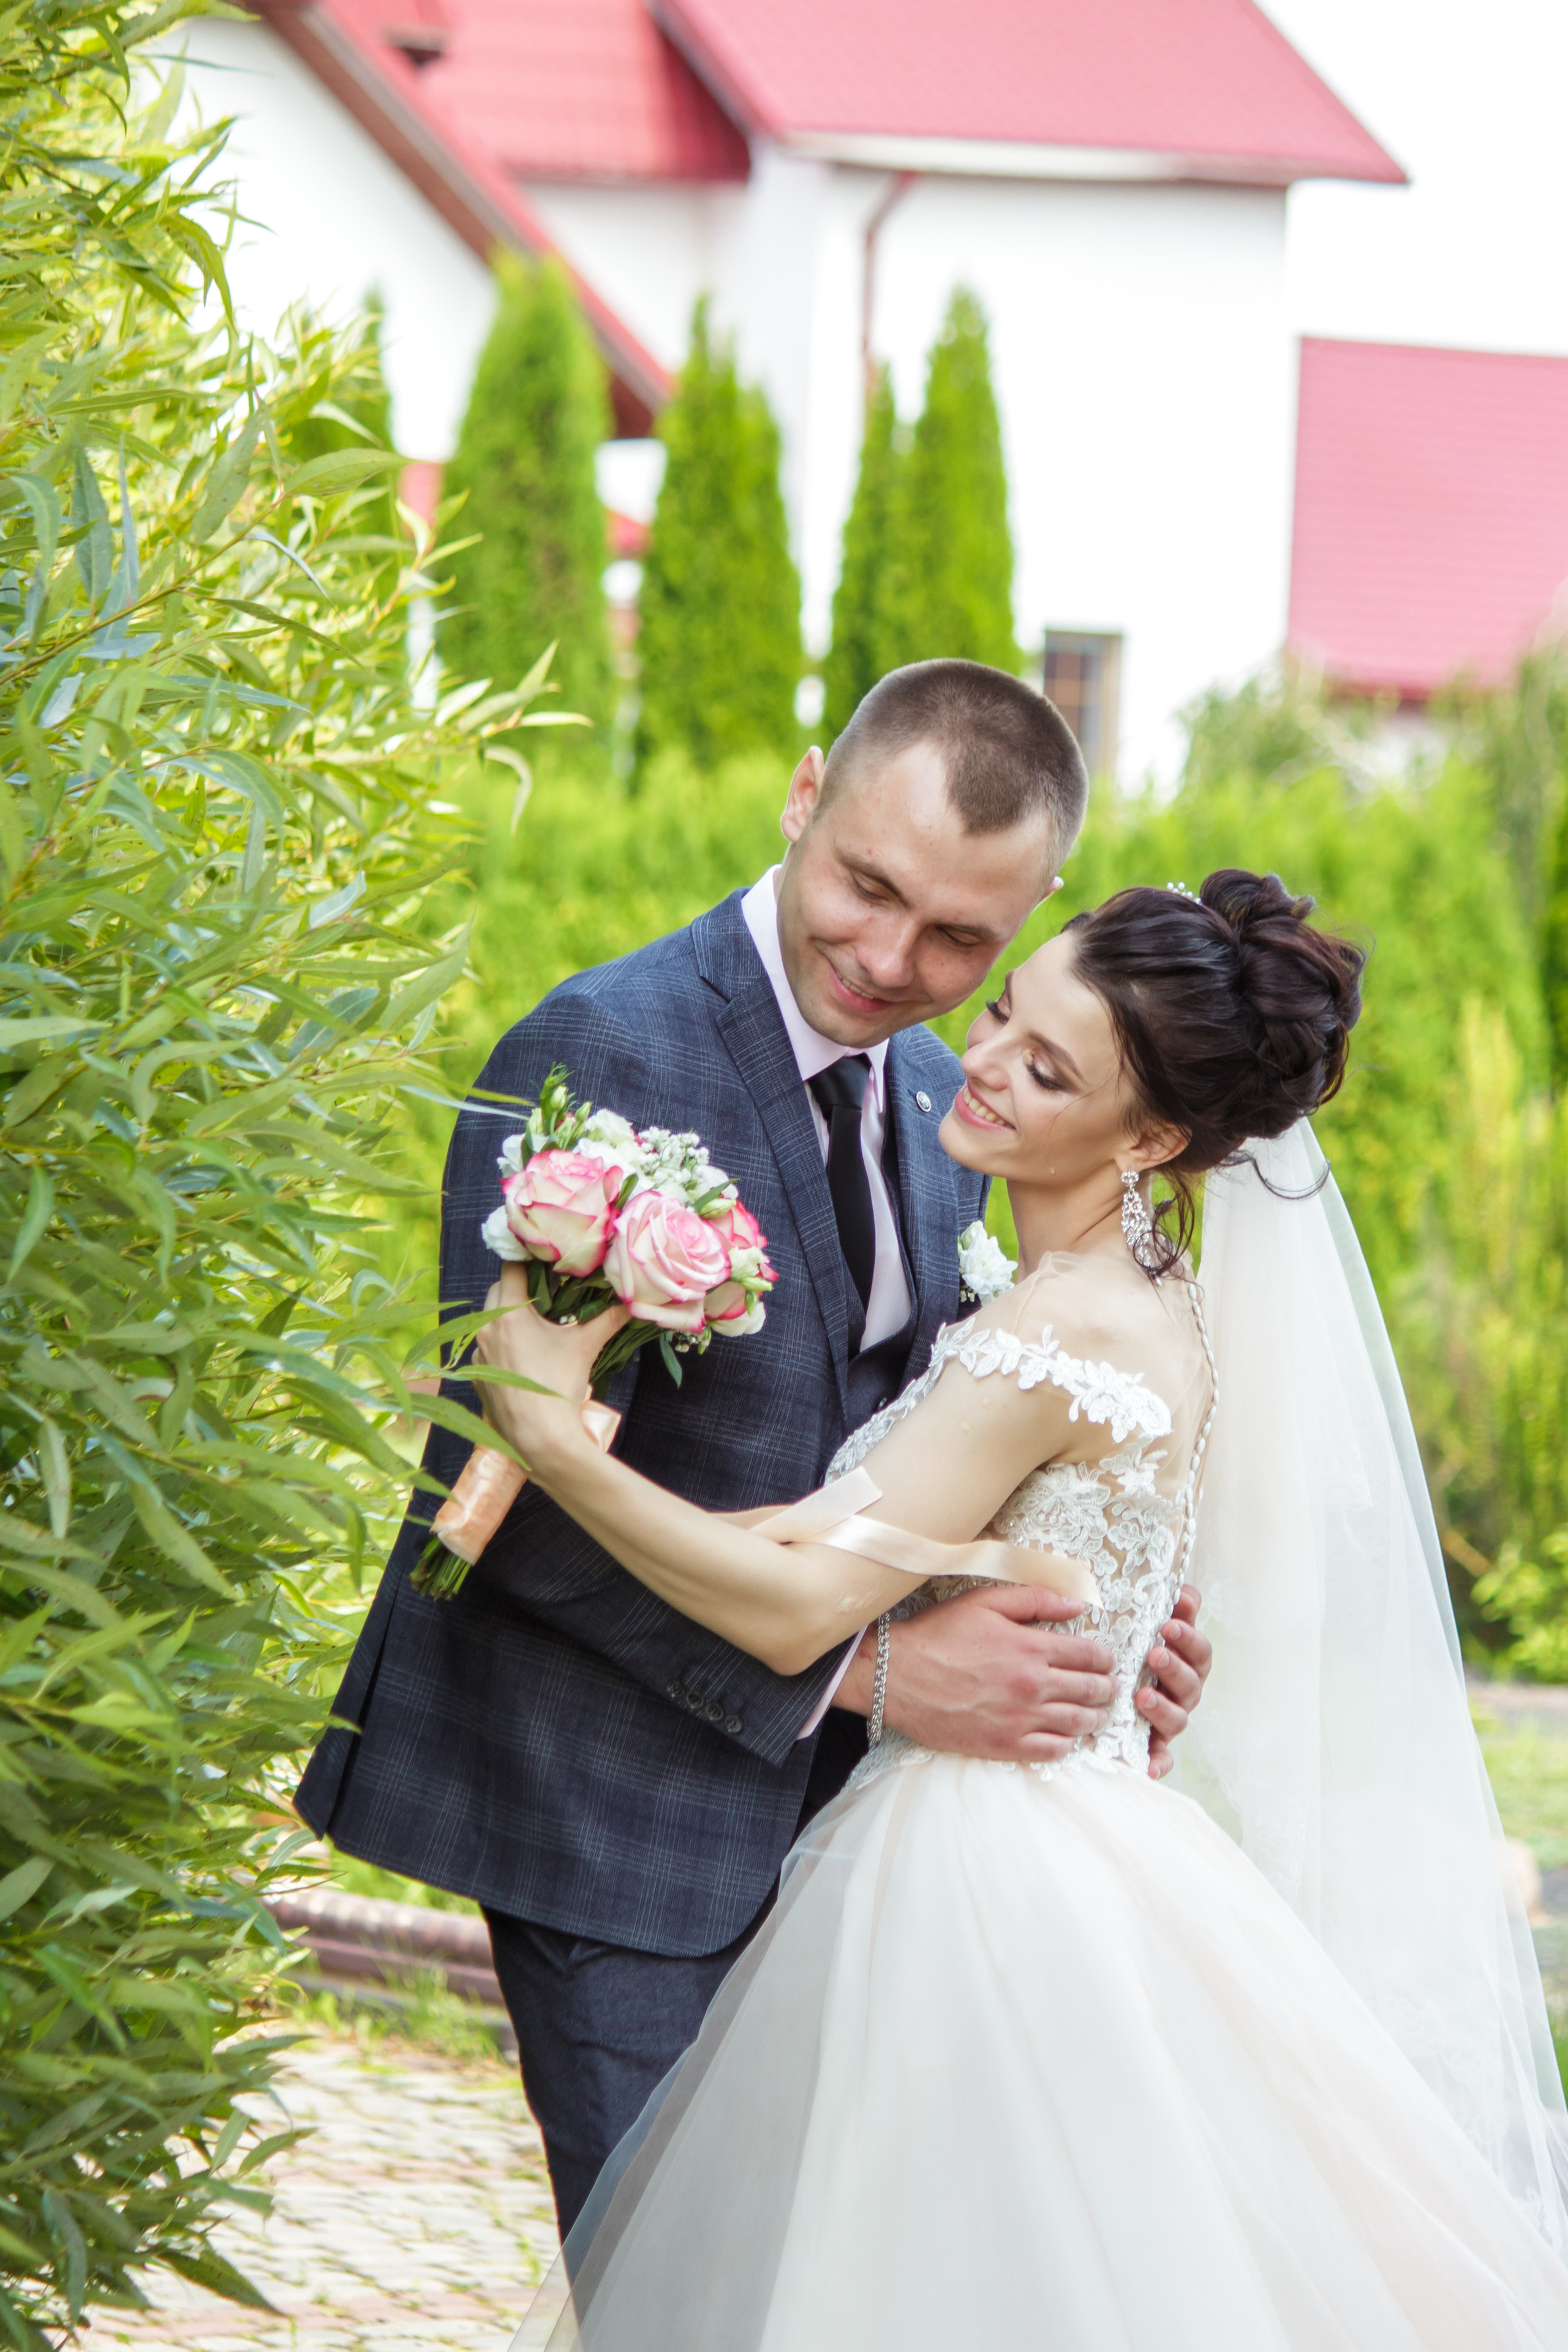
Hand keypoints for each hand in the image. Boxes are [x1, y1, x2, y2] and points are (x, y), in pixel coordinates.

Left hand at [473, 1266, 628, 1455]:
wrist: (539, 1437)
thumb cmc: (560, 1386)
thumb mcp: (585, 1346)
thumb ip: (608, 1319)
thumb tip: (633, 1301)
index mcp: (508, 1313)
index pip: (510, 1267)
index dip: (527, 1259)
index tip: (543, 1260)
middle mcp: (485, 1329)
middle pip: (498, 1291)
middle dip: (519, 1288)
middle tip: (545, 1291)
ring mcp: (478, 1354)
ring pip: (489, 1321)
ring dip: (508, 1317)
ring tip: (535, 1325)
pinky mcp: (476, 1377)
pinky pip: (486, 1349)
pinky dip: (501, 1345)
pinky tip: (523, 1357)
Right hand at [835, 1584, 1116, 1763]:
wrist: (896, 1676)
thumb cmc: (938, 1635)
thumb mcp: (985, 1602)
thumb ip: (1034, 1599)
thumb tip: (1076, 1605)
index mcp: (1031, 1648)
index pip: (1088, 1655)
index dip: (1104, 1657)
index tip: (1107, 1659)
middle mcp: (1032, 1686)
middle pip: (1089, 1690)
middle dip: (1106, 1688)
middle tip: (1110, 1688)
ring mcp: (1019, 1719)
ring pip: (1077, 1723)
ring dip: (1095, 1718)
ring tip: (1097, 1714)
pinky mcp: (1003, 1745)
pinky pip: (1051, 1751)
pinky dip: (1067, 1744)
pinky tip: (1067, 1737)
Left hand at [1138, 1584, 1211, 1780]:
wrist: (1114, 1684)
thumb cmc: (1137, 1646)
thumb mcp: (1150, 1623)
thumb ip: (1170, 1607)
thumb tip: (1184, 1591)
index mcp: (1187, 1661)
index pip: (1199, 1649)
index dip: (1189, 1636)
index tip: (1170, 1621)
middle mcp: (1184, 1691)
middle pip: (1191, 1683)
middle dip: (1174, 1668)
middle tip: (1154, 1653)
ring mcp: (1171, 1718)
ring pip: (1178, 1718)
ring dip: (1163, 1707)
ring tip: (1141, 1695)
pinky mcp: (1156, 1744)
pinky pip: (1162, 1757)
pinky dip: (1158, 1763)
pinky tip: (1149, 1767)